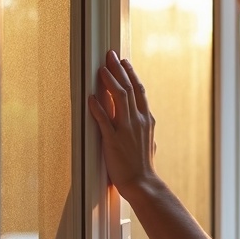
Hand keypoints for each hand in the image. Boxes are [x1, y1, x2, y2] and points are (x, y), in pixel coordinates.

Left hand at [88, 50, 157, 194]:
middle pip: (129, 88)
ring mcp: (127, 129)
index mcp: (146, 119)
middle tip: (111, 55)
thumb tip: (146, 123)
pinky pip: (103, 119)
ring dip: (110, 81)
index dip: (130, 74)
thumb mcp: (149, 142)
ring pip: (120, 97)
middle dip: (119, 69)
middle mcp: (138, 120)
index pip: (139, 90)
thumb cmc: (143, 165)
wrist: (142, 183)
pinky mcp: (113, 140)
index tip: (124, 62)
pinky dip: (97, 107)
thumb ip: (145, 130)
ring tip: (102, 69)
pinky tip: (90, 97)